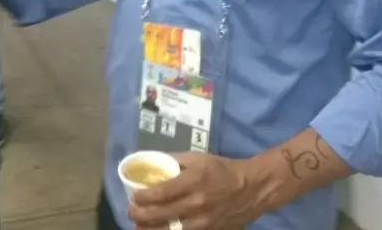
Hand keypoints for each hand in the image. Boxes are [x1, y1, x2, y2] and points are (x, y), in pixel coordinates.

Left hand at [128, 152, 256, 229]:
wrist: (250, 189)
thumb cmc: (221, 170)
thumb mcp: (198, 158)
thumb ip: (175, 161)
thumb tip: (153, 162)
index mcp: (193, 181)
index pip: (162, 192)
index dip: (143, 197)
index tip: (133, 197)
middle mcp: (197, 203)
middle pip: (162, 215)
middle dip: (141, 215)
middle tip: (130, 212)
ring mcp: (203, 222)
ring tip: (138, 226)